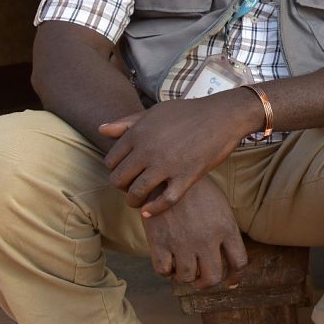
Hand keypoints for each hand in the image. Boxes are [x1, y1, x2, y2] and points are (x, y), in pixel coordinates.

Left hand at [100, 89, 259, 215]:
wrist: (222, 116)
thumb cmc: (188, 112)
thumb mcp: (154, 112)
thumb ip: (127, 122)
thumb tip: (101, 129)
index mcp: (138, 133)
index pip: (110, 161)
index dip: (115, 170)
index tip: (126, 173)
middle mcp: (148, 150)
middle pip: (119, 180)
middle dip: (122, 187)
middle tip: (131, 188)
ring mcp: (167, 165)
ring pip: (137, 193)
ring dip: (134, 201)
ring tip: (138, 202)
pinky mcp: (186, 176)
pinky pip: (164, 201)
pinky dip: (153, 209)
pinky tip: (149, 211)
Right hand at [141, 176, 247, 289]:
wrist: (165, 173)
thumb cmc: (196, 190)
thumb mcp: (220, 206)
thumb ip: (226, 232)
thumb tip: (231, 260)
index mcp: (226, 227)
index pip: (239, 263)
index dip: (236, 277)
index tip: (230, 282)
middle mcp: (207, 239)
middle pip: (213, 277)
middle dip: (206, 283)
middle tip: (200, 280)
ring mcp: (182, 242)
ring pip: (187, 277)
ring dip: (185, 276)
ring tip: (182, 266)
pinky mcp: (159, 242)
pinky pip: (163, 271)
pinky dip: (165, 270)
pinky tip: (167, 260)